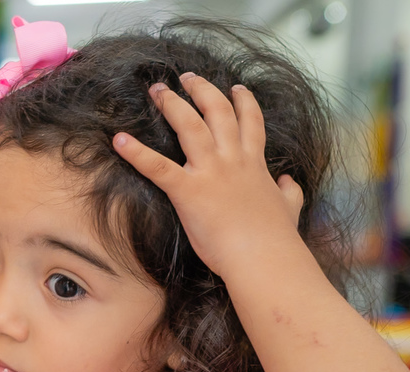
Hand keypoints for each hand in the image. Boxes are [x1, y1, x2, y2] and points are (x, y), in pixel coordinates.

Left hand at [112, 73, 304, 276]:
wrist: (263, 256)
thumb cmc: (275, 238)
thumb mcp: (289, 208)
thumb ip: (289, 192)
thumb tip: (289, 183)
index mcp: (255, 164)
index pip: (251, 122)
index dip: (244, 102)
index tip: (236, 87)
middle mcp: (233, 160)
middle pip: (217, 112)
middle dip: (201, 90)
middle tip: (185, 77)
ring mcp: (211, 172)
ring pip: (190, 125)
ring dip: (172, 105)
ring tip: (157, 91)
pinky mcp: (188, 191)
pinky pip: (156, 166)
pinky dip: (136, 153)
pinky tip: (119, 140)